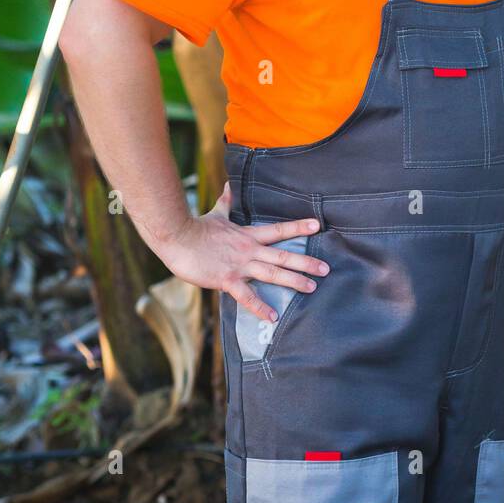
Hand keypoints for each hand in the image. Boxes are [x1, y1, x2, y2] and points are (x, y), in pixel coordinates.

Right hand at [159, 182, 328, 321]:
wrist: (177, 238)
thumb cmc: (196, 228)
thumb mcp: (216, 214)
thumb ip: (226, 202)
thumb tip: (229, 185)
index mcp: (247, 235)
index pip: (278, 230)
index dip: (298, 227)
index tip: (317, 225)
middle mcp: (249, 250)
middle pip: (283, 255)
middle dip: (306, 262)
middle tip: (326, 268)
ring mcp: (239, 265)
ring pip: (272, 273)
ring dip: (294, 281)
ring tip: (312, 287)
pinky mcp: (227, 279)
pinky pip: (247, 296)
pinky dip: (261, 307)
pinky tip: (273, 317)